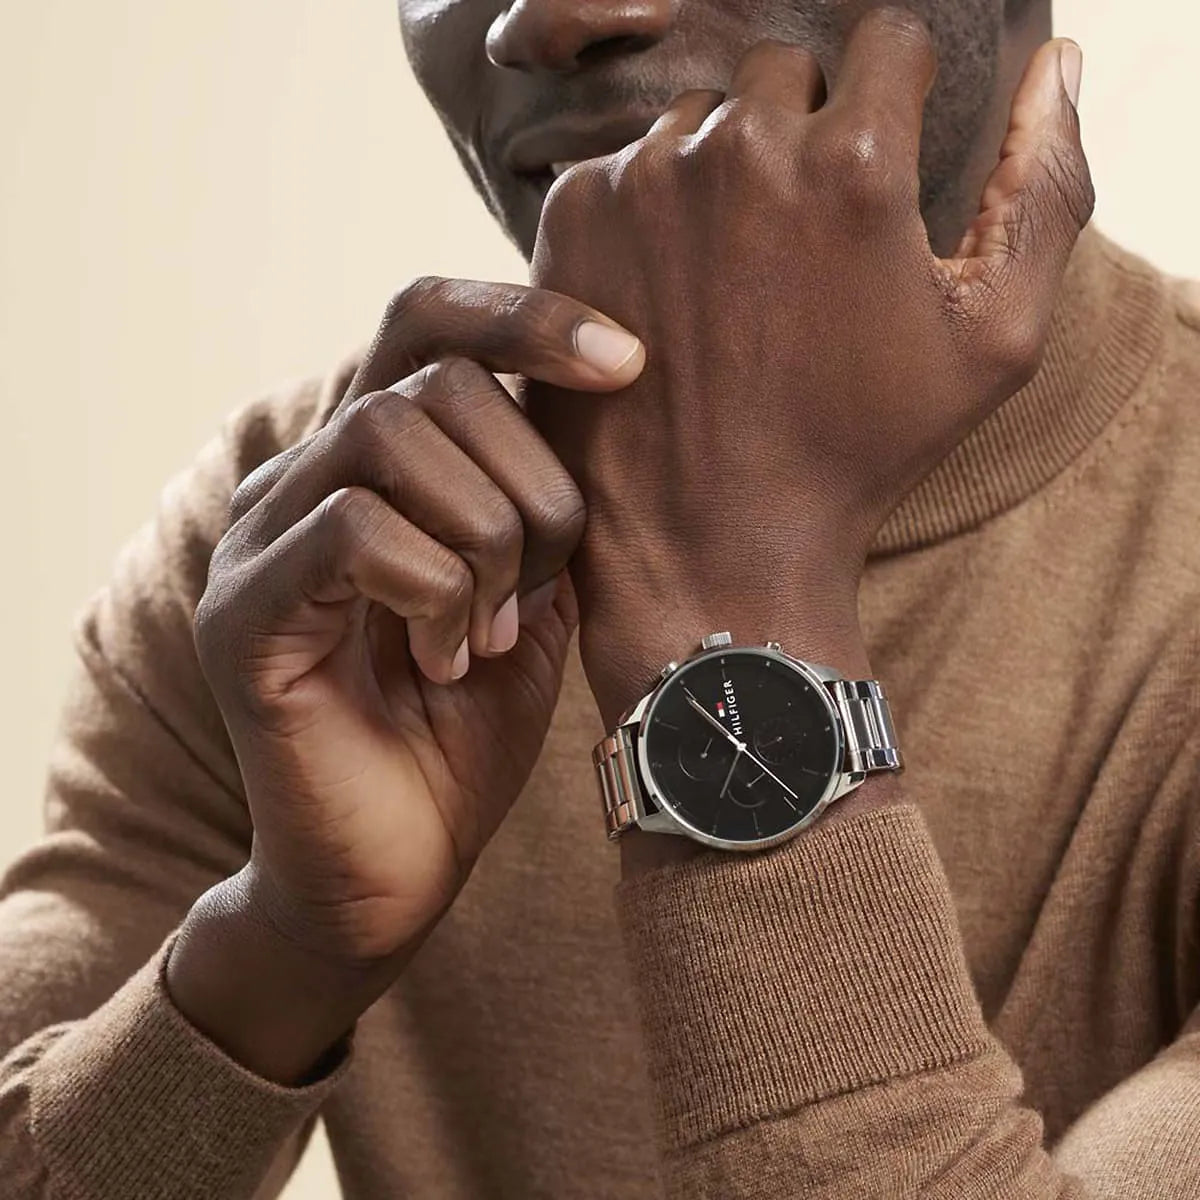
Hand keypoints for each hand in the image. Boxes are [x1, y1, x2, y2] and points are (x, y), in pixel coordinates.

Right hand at [170, 277, 643, 1080]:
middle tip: (540, 584)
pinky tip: (448, 659)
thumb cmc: (466, 732)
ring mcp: (259, 540)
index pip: (425, 320)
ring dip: (480, 539)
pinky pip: (353, 528)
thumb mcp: (537, 599)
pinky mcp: (243, 612)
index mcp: (371, 465)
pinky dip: (434, 589)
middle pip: (427, 376)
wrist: (396, 871)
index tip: (627, 363)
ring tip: (491, 633)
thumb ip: (546, 504)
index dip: (526, 316)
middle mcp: (302, 479)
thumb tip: (601, 406)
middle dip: (526, 480)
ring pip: (386, 436)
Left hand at [525, 9, 1092, 724]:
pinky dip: (650, 210)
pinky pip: (624, 168)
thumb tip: (1061, 65)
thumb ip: (1046, 188)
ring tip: (735, 275)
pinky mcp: (574, 216)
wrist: (714, 540)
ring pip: (700, 120)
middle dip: (806, 129)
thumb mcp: (993, 342)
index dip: (897, 95)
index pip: (888, 40)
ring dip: (723, 169)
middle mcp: (739, 147)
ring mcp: (643, 179)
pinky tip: (671, 293)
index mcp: (854, 163)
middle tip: (804, 236)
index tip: (882, 159)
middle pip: (785, 72)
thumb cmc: (858, 453)